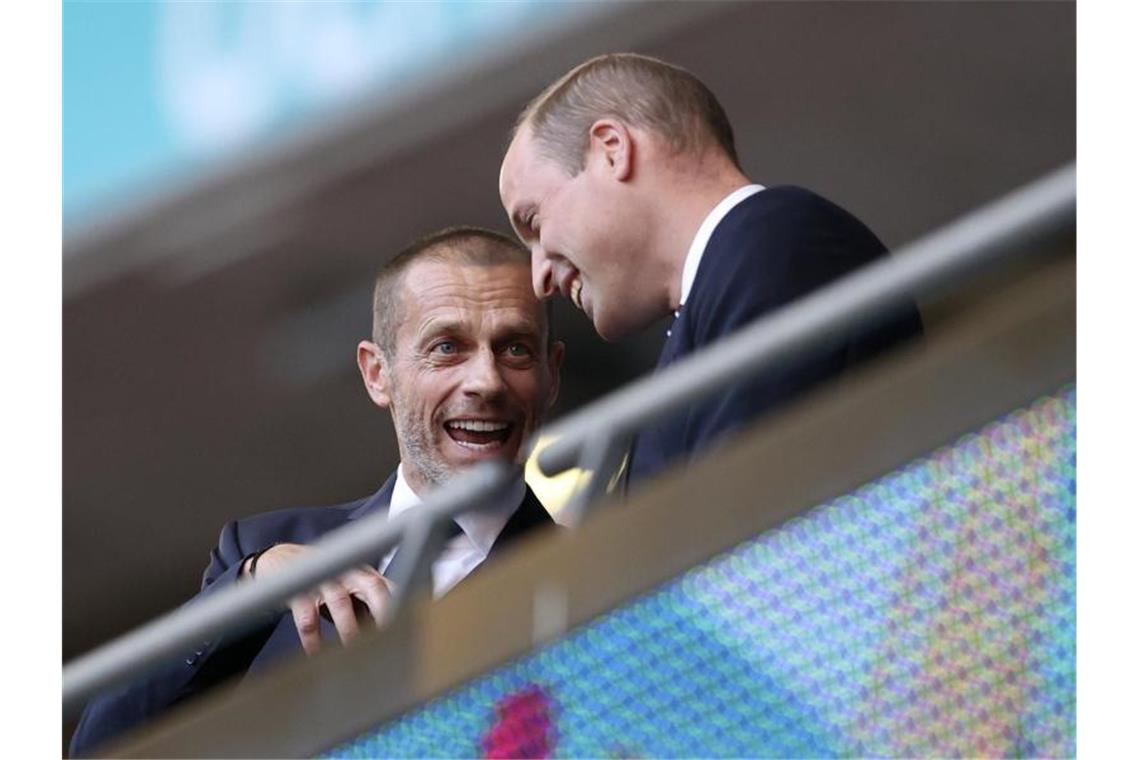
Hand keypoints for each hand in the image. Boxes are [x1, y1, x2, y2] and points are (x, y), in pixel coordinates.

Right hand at [244, 543, 392, 654]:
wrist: (280, 560)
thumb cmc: (324, 581)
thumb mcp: (350, 590)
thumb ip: (370, 608)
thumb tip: (393, 635)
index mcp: (365, 574)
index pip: (391, 587)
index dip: (403, 605)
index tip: (410, 628)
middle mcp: (348, 572)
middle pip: (372, 587)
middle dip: (383, 612)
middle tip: (387, 638)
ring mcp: (323, 578)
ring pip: (340, 601)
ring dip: (348, 628)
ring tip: (352, 651)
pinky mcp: (298, 588)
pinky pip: (307, 615)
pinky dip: (312, 637)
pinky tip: (315, 652)